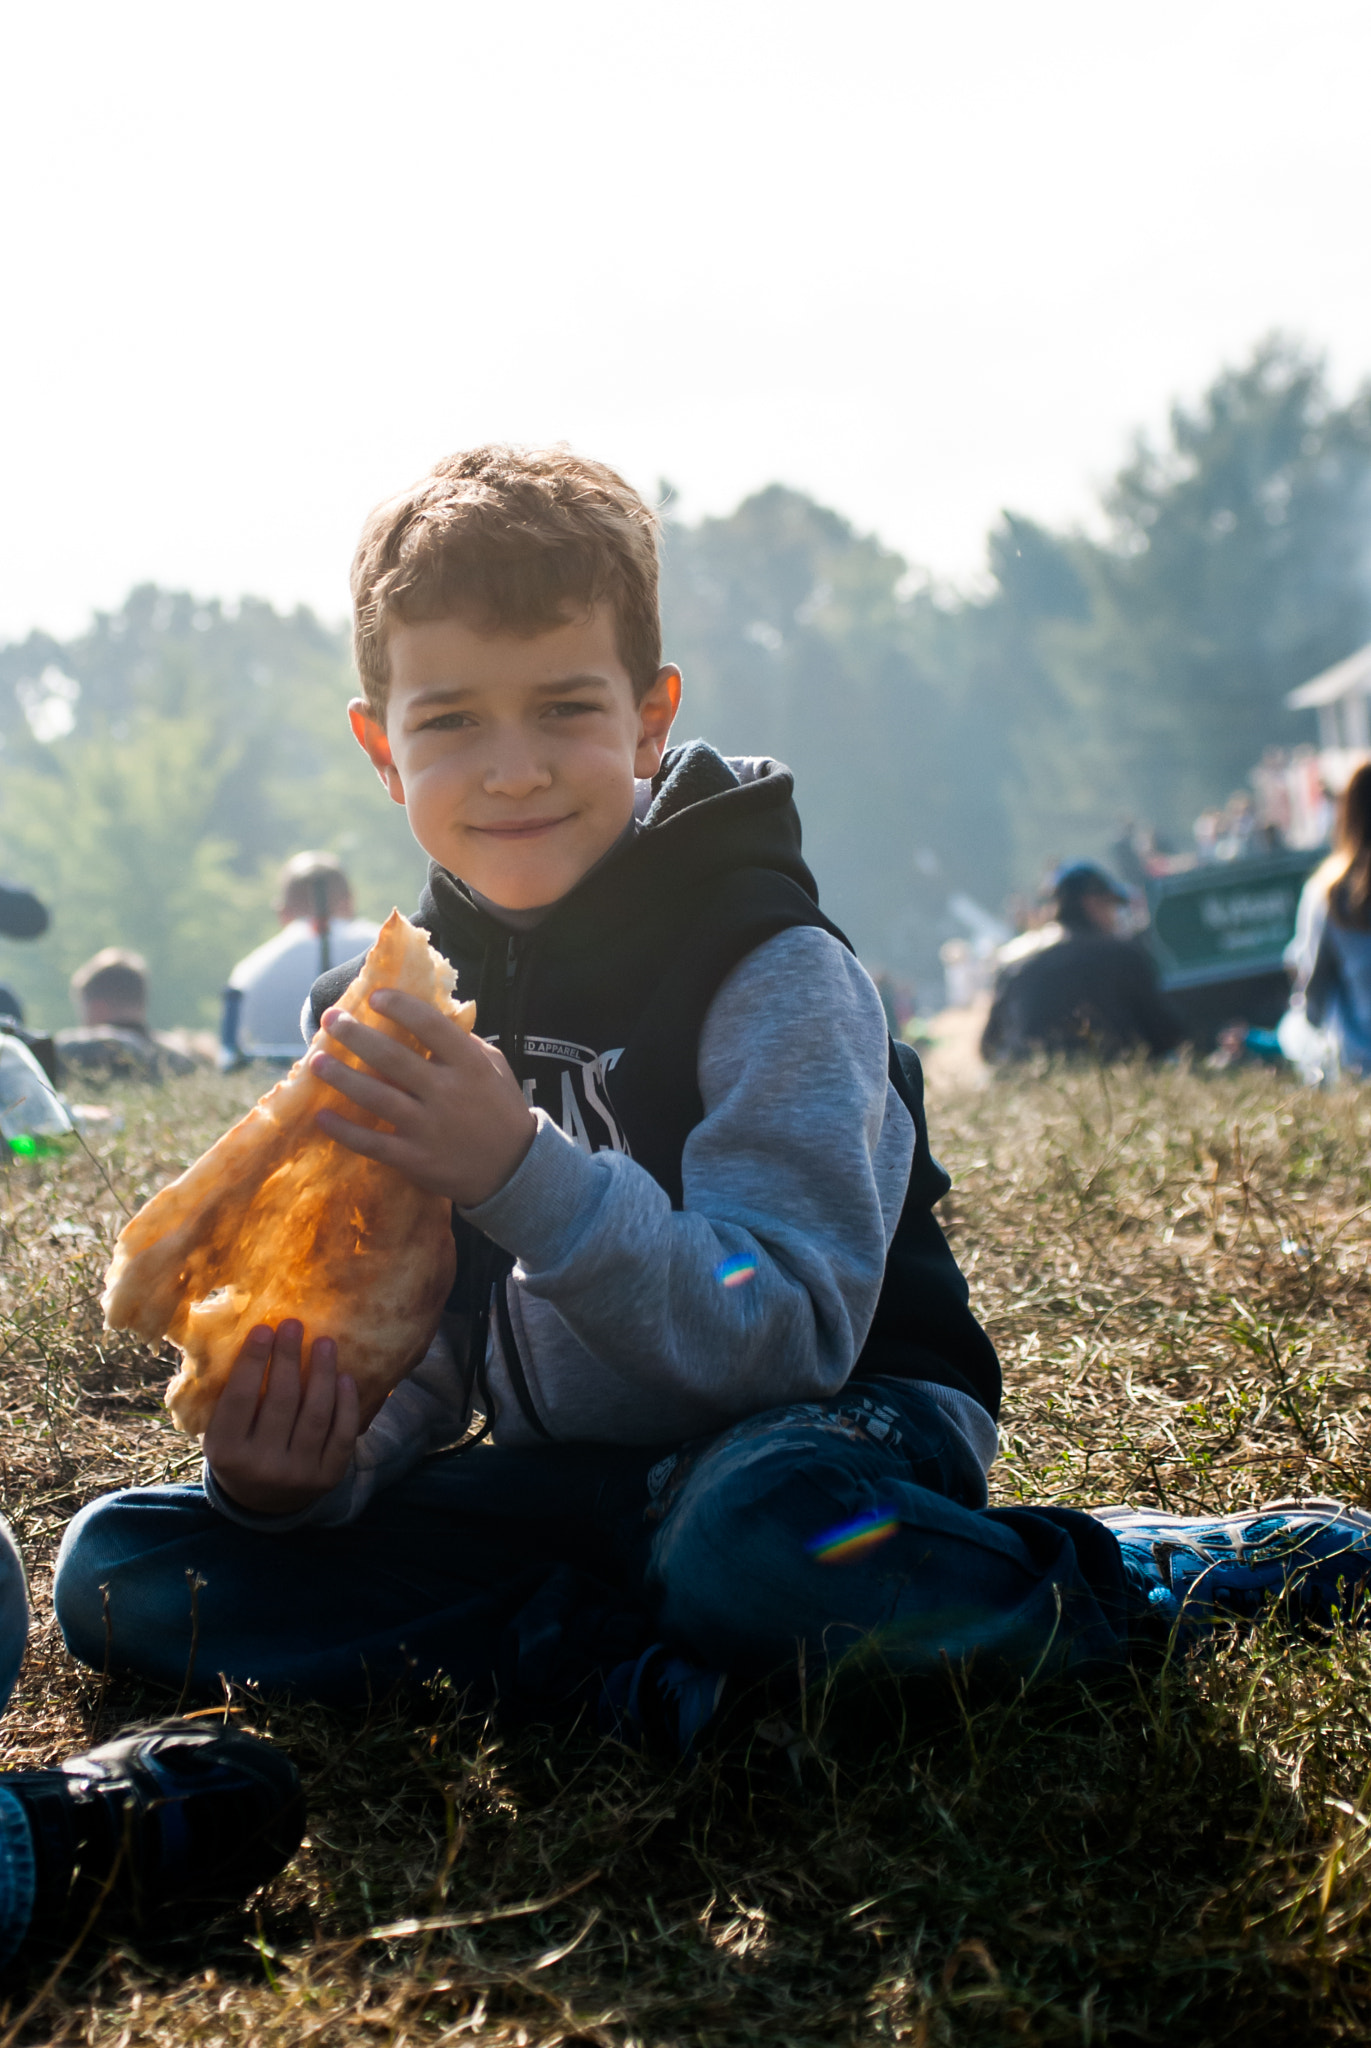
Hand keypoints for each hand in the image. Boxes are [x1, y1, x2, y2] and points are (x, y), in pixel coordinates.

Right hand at [204, 1321, 359, 1515]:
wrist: (263, 1503)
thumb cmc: (240, 1450)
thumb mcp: (222, 1431)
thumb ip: (230, 1396)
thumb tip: (253, 1337)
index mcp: (226, 1452)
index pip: (239, 1399)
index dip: (252, 1361)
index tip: (264, 1328)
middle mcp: (261, 1466)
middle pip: (280, 1402)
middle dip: (288, 1358)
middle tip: (294, 1325)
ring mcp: (297, 1475)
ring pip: (315, 1415)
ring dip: (322, 1373)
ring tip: (325, 1343)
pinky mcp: (327, 1478)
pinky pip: (342, 1435)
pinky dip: (346, 1404)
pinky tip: (345, 1377)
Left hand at [309, 989, 536, 1207]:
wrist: (513, 1170)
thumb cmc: (501, 1112)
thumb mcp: (496, 1069)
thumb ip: (465, 1043)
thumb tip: (427, 1017)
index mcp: (470, 1066)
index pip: (431, 1025)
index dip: (400, 1006)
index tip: (374, 996)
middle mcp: (447, 1093)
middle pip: (392, 1057)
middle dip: (355, 1035)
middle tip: (330, 1019)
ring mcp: (428, 1128)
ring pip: (375, 1096)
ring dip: (341, 1077)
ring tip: (316, 1061)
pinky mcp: (414, 1159)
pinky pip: (371, 1143)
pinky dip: (344, 1131)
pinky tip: (321, 1116)